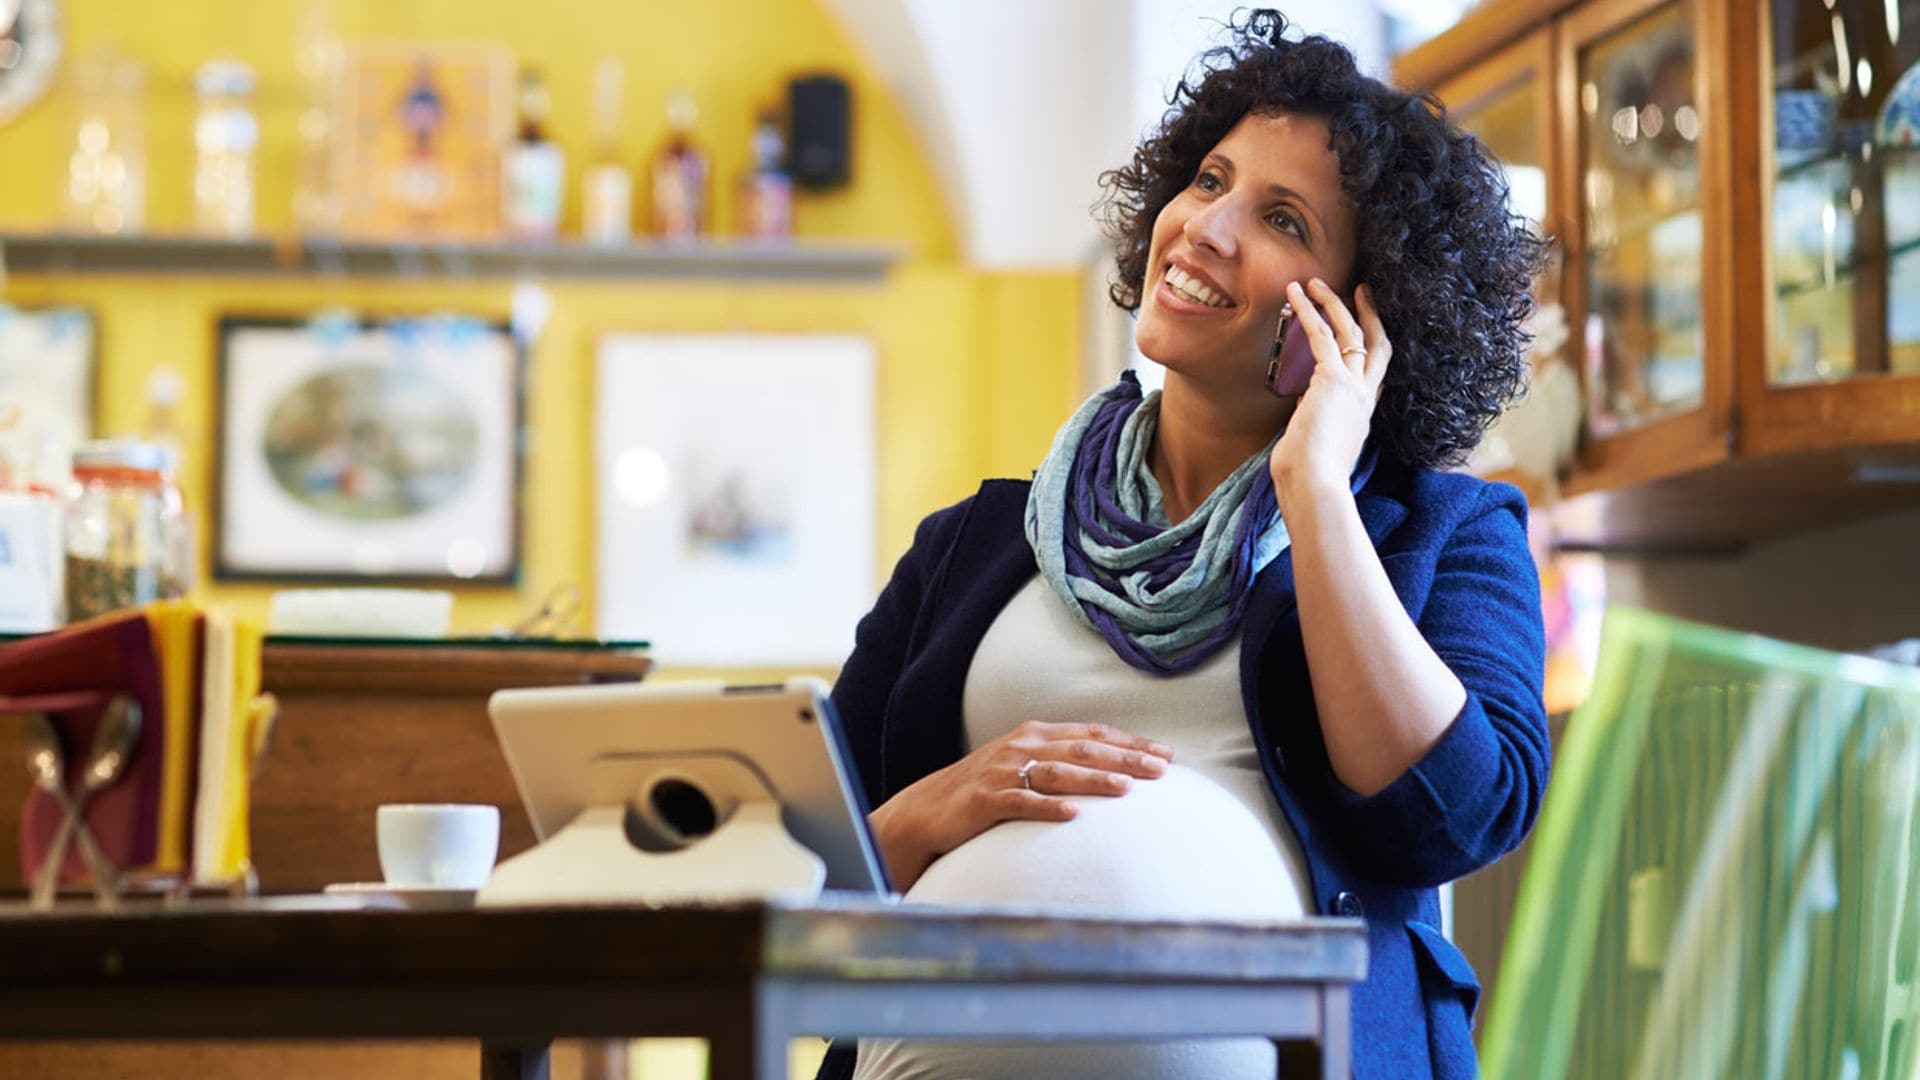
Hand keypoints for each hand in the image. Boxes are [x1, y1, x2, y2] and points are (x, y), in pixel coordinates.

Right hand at [868, 721, 1173, 889]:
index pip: (1092, 734)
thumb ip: (1060, 761)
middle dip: (1126, 758)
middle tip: (1162, 770)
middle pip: (1083, 749)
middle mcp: (1021, 747)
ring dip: (1095, 780)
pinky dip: (1049, 808)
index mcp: (1035, 734)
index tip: (1166, 755)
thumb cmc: (983, 790)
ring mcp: (1002, 772)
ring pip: (1058, 773)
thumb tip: (1113, 769)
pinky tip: (1074, 816)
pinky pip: (1022, 803)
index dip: (1130, 743)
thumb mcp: (1022, 765)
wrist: (927, 810)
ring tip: (1127, 790)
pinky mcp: (985, 800)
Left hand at [1268, 280, 1392, 507]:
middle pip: (1377, 345)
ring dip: (1332, 302)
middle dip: (1369, 315)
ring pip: (1351, 332)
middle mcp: (1365, 398)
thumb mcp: (1316, 449)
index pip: (1375, 376)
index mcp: (1363, 417)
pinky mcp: (1333, 379)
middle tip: (1361, 290)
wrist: (1316, 486)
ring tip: (1314, 281)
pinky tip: (1295, 293)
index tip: (1365, 331)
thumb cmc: (1308, 479)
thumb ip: (1314, 429)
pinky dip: (1308, 311)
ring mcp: (1354, 387)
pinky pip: (1322, 334)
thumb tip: (1301, 418)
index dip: (1372, 350)